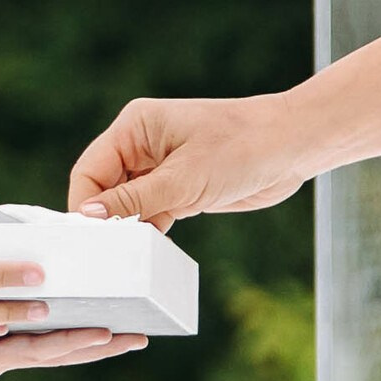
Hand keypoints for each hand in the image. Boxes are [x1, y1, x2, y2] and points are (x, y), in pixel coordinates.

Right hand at [67, 93, 314, 230]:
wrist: (295, 146)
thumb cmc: (244, 147)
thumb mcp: (184, 179)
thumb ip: (133, 199)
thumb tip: (89, 216)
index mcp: (134, 127)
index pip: (89, 171)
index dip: (85, 205)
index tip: (91, 238)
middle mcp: (140, 145)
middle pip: (102, 190)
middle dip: (106, 220)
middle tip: (110, 252)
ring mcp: (158, 168)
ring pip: (124, 205)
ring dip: (129, 228)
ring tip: (133, 253)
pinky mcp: (177, 188)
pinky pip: (148, 214)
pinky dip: (149, 232)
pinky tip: (153, 249)